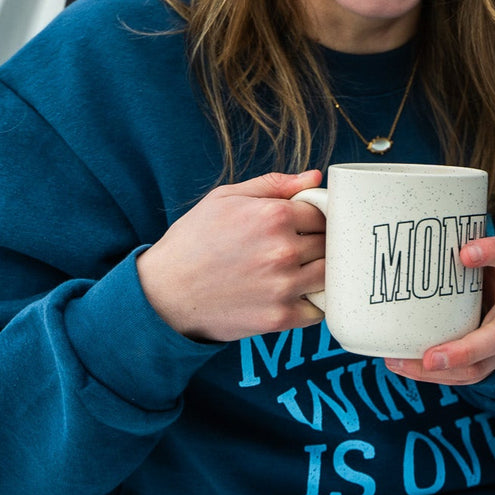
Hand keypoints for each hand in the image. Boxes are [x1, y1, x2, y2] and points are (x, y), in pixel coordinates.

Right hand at [136, 170, 326, 342]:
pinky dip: (314, 302)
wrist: (164, 292)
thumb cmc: (194, 239)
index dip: (317, 217)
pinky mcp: (279, 318)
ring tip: (302, 269)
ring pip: (330, 275)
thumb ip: (275, 185)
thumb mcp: (226, 197)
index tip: (307, 224)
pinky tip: (298, 294)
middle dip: (321, 243)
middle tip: (303, 247)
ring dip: (322, 271)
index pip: (323, 213)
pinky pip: (320, 310)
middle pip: (331, 243)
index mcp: (274, 215)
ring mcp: (284, 286)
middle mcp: (283, 250)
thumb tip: (315, 177)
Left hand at [384, 234, 494, 384]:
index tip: (464, 252)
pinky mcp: (491, 361)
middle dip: (464, 350)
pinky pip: (464, 376)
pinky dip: (432, 375)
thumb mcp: (472, 251)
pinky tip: (402, 364)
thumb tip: (388, 220)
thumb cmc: (478, 271)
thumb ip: (444, 241)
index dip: (491, 252)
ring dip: (440, 371)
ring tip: (401, 362)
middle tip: (431, 356)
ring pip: (479, 366)